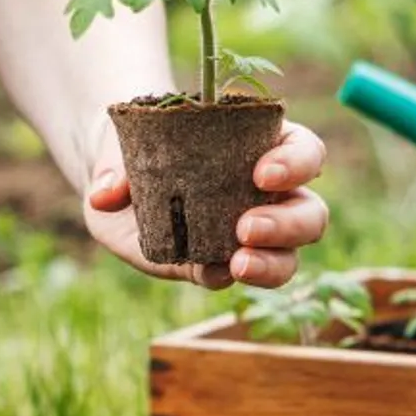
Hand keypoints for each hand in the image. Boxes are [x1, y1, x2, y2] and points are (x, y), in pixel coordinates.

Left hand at [84, 116, 328, 288]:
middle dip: (288, 223)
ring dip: (271, 263)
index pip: (304, 151)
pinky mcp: (212, 263)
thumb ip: (118, 162)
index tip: (263, 174)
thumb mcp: (127, 138)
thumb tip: (107, 195)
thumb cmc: (139, 142)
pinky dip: (224, 277)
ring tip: (239, 262)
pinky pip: (231, 276)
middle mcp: (266, 195)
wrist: (113, 177)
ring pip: (287, 255)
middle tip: (246, 226)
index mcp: (262, 146)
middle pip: (309, 211)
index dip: (296, 163)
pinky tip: (211, 272)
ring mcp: (244, 235)